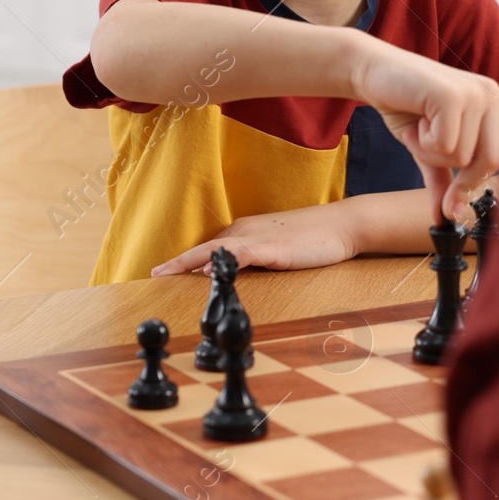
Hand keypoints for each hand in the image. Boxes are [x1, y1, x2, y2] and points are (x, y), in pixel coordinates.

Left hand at [150, 206, 357, 276]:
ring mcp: (259, 238)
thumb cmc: (315, 238)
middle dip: (179, 262)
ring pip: (216, 250)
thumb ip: (255, 259)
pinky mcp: (274, 249)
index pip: (210, 247)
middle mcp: (247, 231)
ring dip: (190, 261)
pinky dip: (222, 262)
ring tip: (166, 273)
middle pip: (206, 248)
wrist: (344, 224)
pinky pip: (241, 255)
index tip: (164, 271)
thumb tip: (229, 274)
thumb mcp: (279, 249)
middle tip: (154, 275)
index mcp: (247, 231)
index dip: (186, 260)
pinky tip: (208, 272)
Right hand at [350, 42, 498, 220]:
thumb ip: (443, 181)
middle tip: (433, 163)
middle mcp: (493, 95)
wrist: (372, 71)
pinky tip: (415, 121)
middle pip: (493, 162)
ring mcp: (476, 93)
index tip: (495, 213)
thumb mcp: (429, 149)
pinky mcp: (453, 96)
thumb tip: (445, 219)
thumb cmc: (405, 105)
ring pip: (464, 157)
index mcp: (498, 105)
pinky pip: (444, 146)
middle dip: (461, 177)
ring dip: (432, 153)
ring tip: (420, 128)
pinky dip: (422, 143)